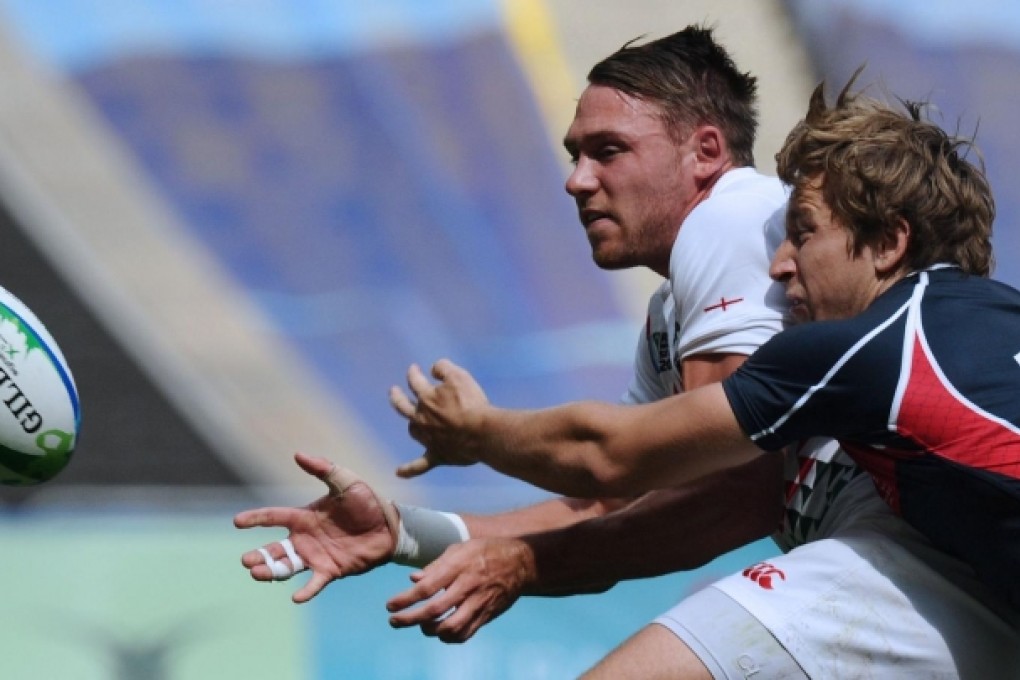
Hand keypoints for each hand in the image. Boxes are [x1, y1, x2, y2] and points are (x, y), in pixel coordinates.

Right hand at [234, 453, 397, 602]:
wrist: (390, 526)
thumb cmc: (367, 502)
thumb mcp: (346, 482)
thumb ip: (323, 469)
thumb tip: (298, 454)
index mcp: (304, 517)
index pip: (274, 516)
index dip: (255, 519)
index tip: (237, 522)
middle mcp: (305, 538)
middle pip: (274, 549)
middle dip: (259, 555)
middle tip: (246, 561)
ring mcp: (316, 556)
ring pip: (286, 567)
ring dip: (271, 572)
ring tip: (257, 574)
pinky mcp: (331, 570)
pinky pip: (315, 583)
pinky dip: (306, 591)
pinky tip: (296, 598)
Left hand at [385, 537, 535, 642]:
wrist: (520, 562)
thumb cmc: (485, 551)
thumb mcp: (460, 548)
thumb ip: (436, 565)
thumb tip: (413, 578)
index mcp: (459, 566)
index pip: (427, 587)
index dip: (405, 599)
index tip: (390, 606)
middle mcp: (468, 586)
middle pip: (434, 610)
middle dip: (410, 619)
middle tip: (395, 621)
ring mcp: (479, 603)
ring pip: (450, 627)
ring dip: (430, 630)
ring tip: (421, 625)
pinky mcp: (487, 615)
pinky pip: (465, 634)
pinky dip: (449, 637)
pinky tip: (440, 631)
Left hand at [389, 359, 490, 477]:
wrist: (481, 432)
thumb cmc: (471, 403)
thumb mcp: (459, 376)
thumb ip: (443, 368)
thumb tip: (433, 369)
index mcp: (426, 397)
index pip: (415, 381)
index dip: (413, 373)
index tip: (414, 369)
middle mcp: (421, 417)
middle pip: (403, 406)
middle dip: (397, 396)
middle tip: (393, 391)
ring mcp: (427, 438)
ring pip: (413, 429)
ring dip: (411, 424)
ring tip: (411, 422)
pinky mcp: (437, 454)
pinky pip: (420, 464)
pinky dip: (409, 469)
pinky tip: (399, 473)